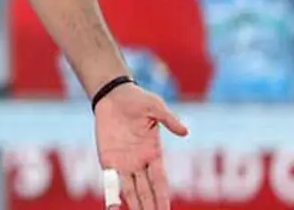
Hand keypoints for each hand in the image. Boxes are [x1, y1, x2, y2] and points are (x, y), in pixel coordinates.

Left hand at [94, 82, 187, 209]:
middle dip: (150, 207)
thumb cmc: (137, 100)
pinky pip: (110, 180)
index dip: (163, 197)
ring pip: (131, 191)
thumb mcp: (155, 107)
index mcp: (154, 153)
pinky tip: (113, 209)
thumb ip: (168, 120)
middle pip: (146, 191)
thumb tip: (185, 132)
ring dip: (135, 206)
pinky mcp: (108, 159)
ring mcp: (123, 163)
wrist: (113, 95)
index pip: (160, 181)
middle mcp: (139, 162)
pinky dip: (111, 195)